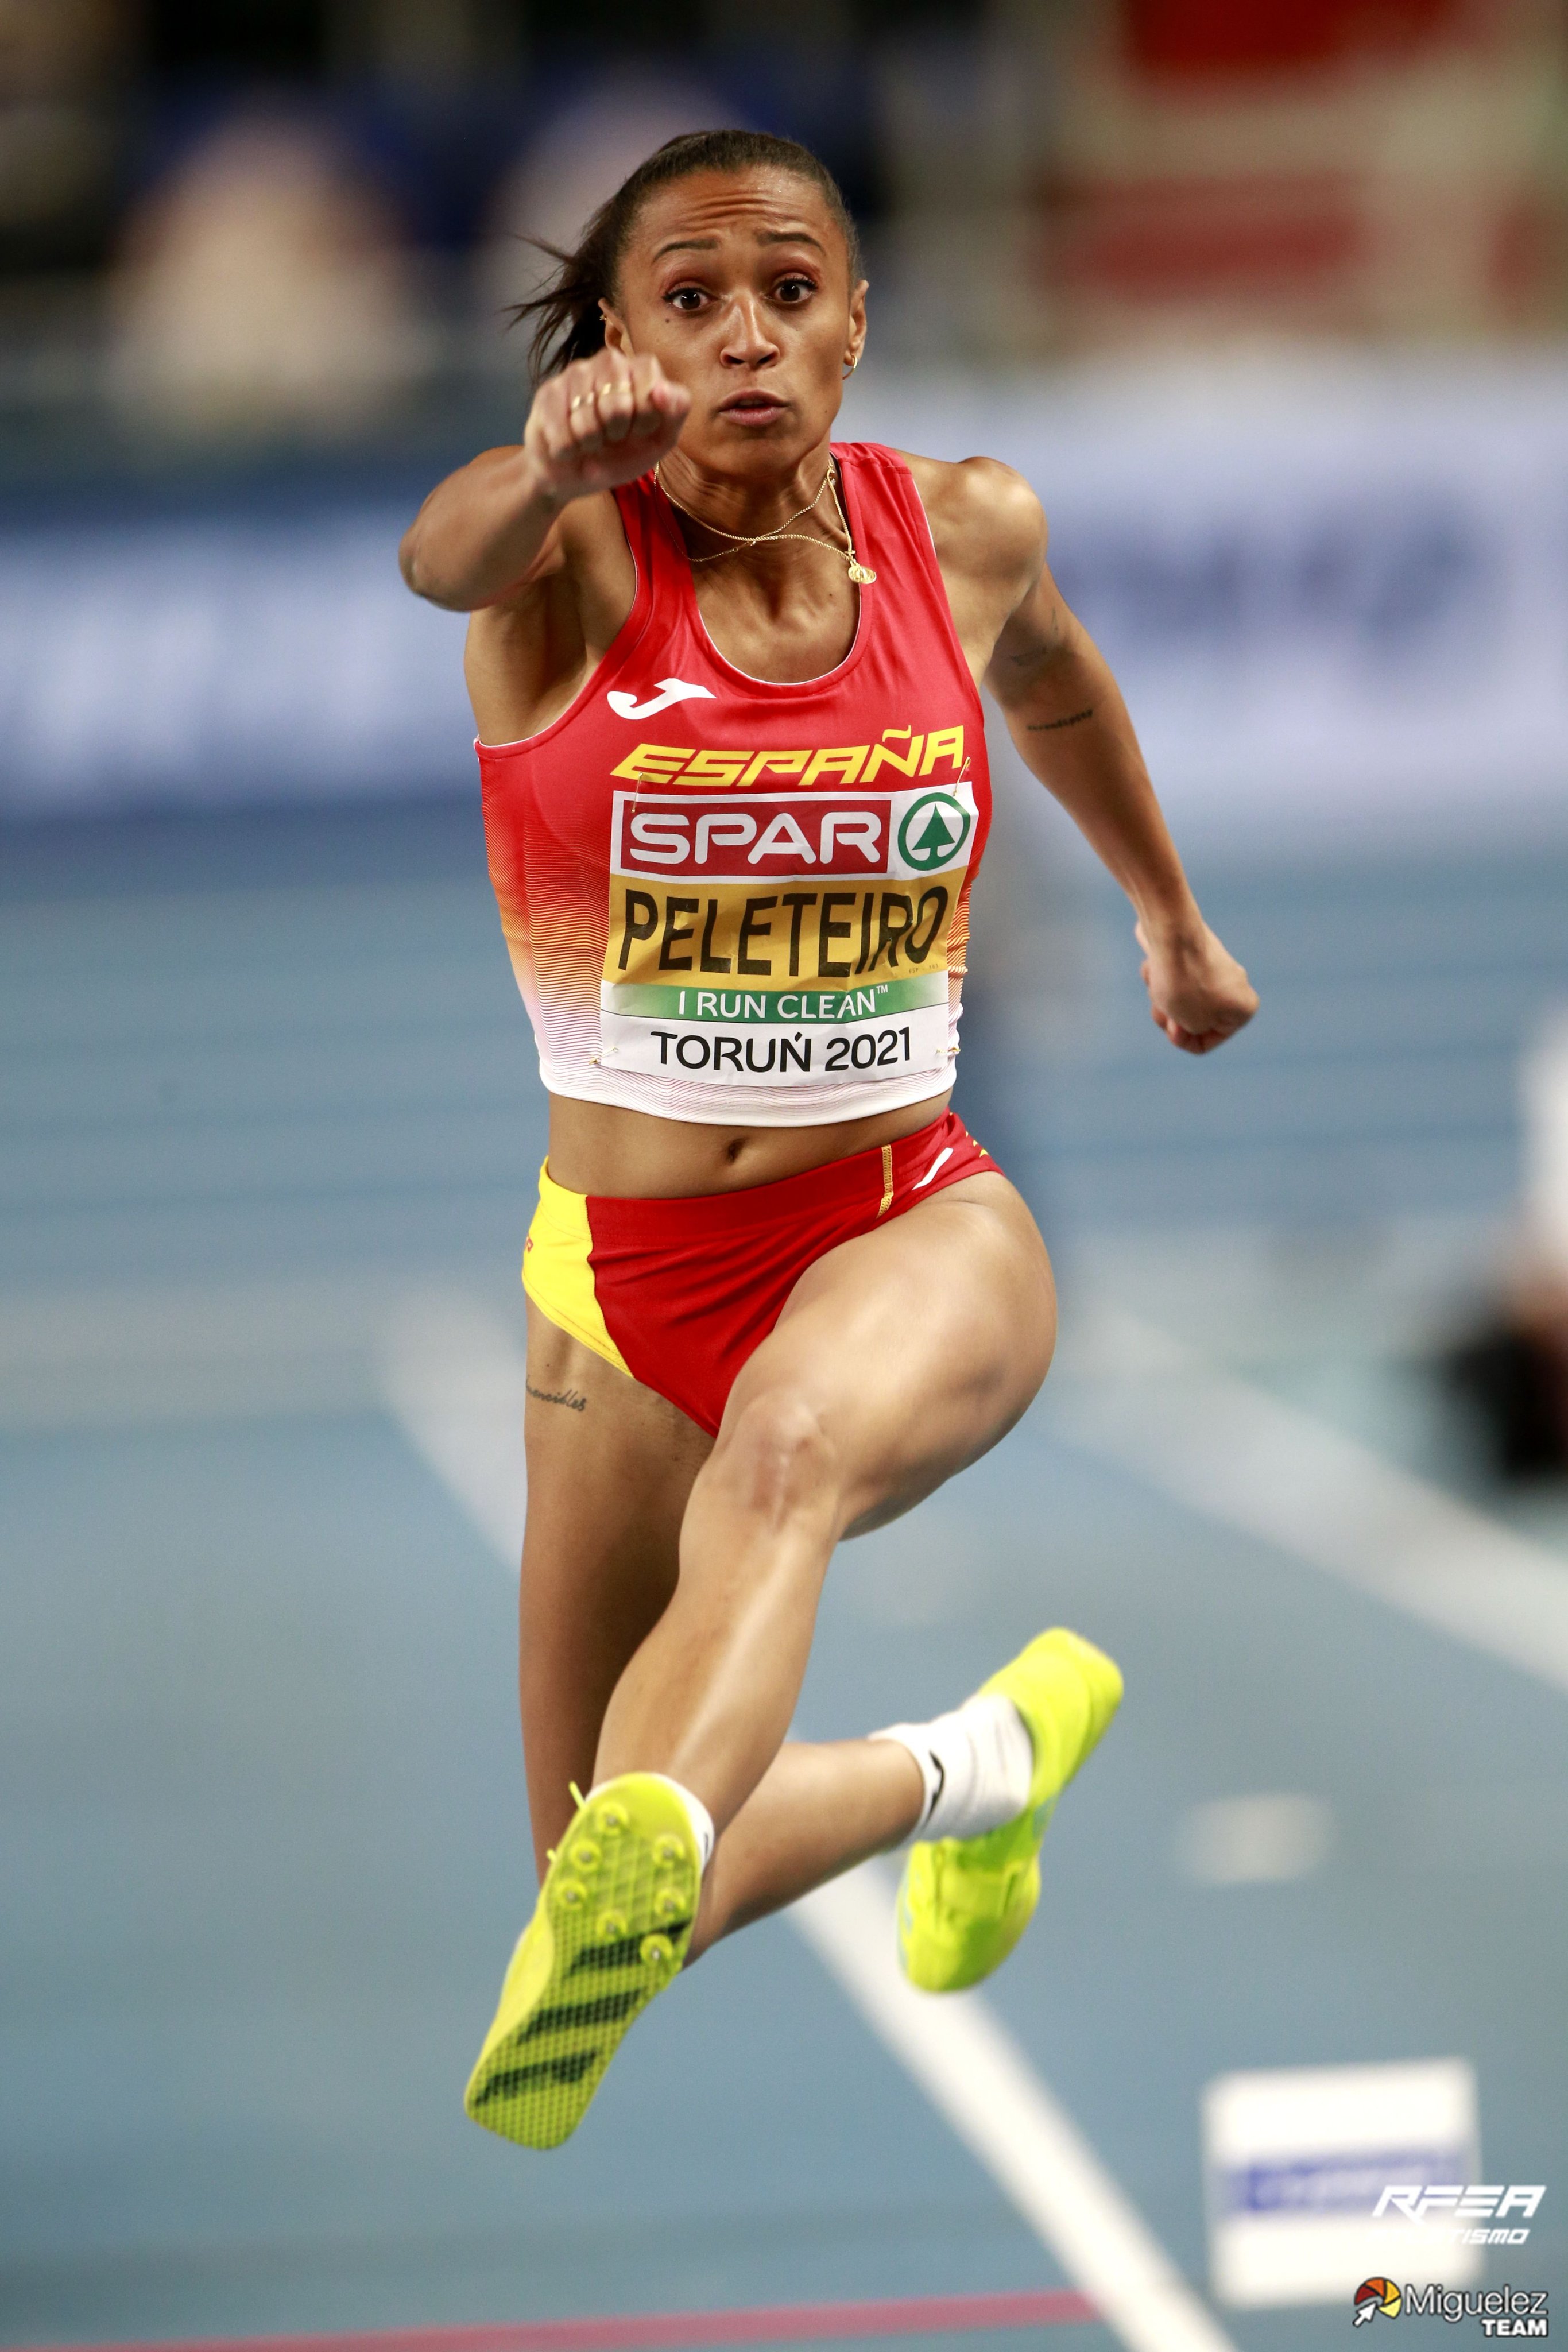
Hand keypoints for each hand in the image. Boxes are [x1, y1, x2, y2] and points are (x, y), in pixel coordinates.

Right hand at [524, 351, 689, 507]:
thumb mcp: (658, 441)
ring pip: (587, 419)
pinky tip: (569, 446)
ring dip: (591, 444)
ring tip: (591, 442)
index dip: (645, 412)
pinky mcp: (548, 393)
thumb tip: (663, 390)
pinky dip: (569, 451)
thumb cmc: (620, 454)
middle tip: (613, 437)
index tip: (640, 430)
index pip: (648, 373)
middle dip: (617, 433)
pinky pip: (562, 432)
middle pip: (617, 401)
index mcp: (639, 370)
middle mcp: (607, 362)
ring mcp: (575, 373)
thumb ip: (675, 414)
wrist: (574, 474)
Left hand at [1136, 917, 1257, 1054]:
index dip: (1182, 1040)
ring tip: (1156, 981)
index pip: (1205, 1042)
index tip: (1173, 1027)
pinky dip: (1159, 976)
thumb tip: (1189, 1008)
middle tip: (1162, 1006)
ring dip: (1159, 995)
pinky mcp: (1193, 952)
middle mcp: (1236, 987)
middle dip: (1169, 1016)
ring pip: (1177, 998)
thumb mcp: (1189, 1025)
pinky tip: (1153, 966)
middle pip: (1189, 1019)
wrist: (1173, 935)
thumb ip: (1193, 1031)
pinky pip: (1172, 976)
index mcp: (1244, 1010)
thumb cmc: (1184, 984)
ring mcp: (1216, 967)